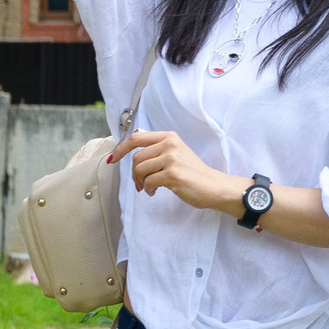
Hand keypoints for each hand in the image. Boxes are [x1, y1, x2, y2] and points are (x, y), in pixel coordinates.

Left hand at [110, 129, 245, 214]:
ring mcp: (172, 158)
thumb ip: (156, 149)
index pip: (136, 137)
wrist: (214, 186)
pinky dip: (148, 189)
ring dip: (140, 182)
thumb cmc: (192, 173)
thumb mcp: (175, 153)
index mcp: (169, 137)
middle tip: (141, 183)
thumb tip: (130, 149)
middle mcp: (170, 144)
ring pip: (139, 170)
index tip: (114, 158)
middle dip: (134, 173)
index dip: (121, 148)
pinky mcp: (173, 174)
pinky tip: (155, 191)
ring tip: (149, 187)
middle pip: (136, 158)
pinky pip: (148, 182)